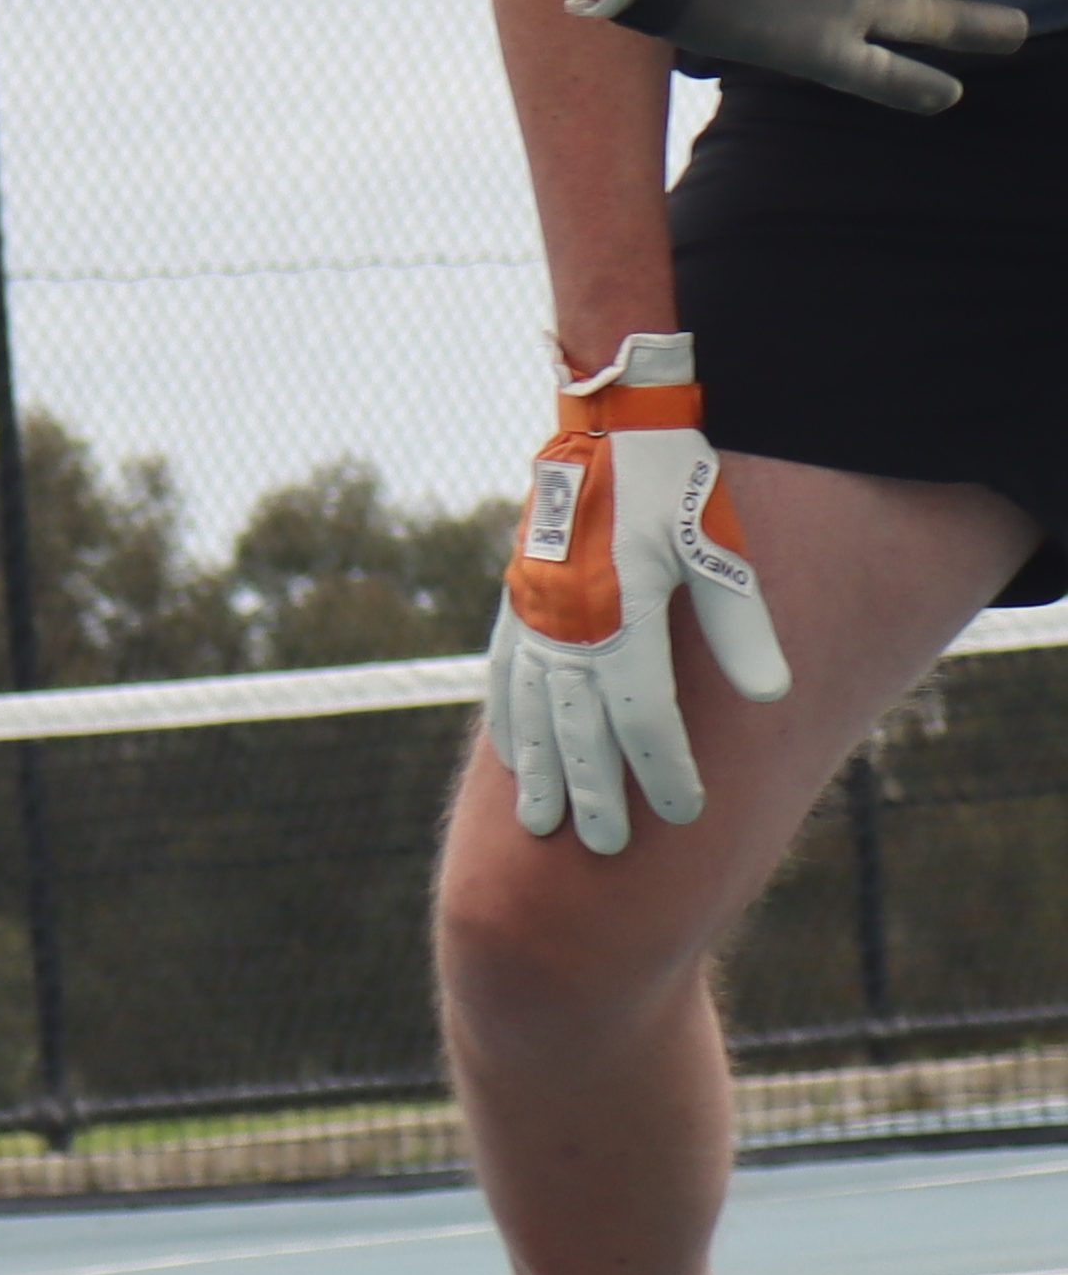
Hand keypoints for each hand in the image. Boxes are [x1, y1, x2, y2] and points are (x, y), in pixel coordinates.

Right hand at [487, 331, 789, 852]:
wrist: (609, 426)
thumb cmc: (675, 488)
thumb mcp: (720, 549)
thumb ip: (740, 626)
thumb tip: (770, 696)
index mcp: (620, 615)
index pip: (643, 715)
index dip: (665, 767)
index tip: (684, 810)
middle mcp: (566, 625)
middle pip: (579, 729)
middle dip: (594, 792)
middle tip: (605, 848)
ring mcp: (532, 616)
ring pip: (531, 711)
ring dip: (539, 771)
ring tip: (544, 825)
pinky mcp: (516, 603)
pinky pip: (504, 676)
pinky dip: (506, 722)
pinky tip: (510, 756)